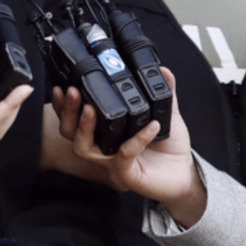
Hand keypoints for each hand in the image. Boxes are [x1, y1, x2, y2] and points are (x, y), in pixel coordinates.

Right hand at [55, 69, 206, 226]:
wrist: (183, 172)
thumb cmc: (168, 145)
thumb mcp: (164, 113)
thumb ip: (161, 92)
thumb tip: (163, 70)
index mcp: (103, 131)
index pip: (73, 117)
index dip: (62, 103)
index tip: (61, 85)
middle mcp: (101, 147)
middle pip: (69, 131)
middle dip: (68, 110)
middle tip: (73, 92)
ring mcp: (110, 162)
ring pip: (83, 147)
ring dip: (84, 126)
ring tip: (91, 109)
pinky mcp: (126, 174)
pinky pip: (125, 154)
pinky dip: (137, 138)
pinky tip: (151, 125)